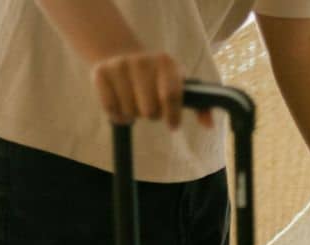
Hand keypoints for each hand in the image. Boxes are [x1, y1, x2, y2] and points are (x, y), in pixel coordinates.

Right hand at [91, 51, 212, 128]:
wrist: (121, 54)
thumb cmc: (158, 77)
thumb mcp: (180, 83)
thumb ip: (199, 105)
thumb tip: (209, 125)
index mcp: (166, 62)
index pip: (171, 96)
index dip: (172, 115)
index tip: (172, 125)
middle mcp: (142, 61)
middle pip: (150, 110)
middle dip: (151, 115)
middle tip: (149, 107)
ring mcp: (119, 65)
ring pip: (130, 112)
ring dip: (134, 115)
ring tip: (134, 103)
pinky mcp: (100, 73)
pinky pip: (111, 110)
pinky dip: (118, 116)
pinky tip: (121, 105)